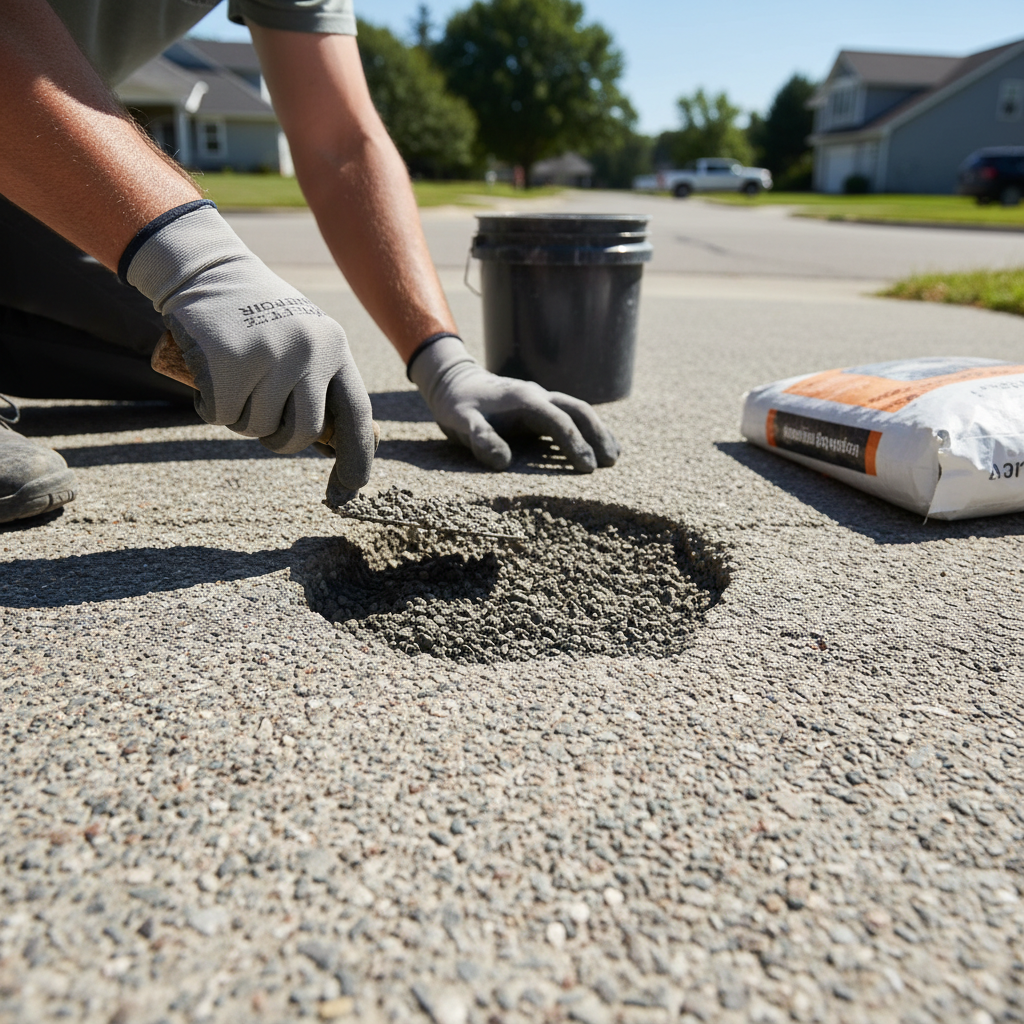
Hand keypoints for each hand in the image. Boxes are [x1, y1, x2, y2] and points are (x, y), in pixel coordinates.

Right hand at [124, 203, 374, 499]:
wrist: (207, 270)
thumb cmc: (258, 315)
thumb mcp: (303, 338)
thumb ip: (321, 381)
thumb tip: (333, 446)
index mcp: (335, 348)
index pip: (356, 414)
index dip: (356, 457)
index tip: (350, 489)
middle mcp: (309, 352)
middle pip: (302, 432)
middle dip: (280, 440)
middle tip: (263, 425)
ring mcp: (270, 356)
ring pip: (258, 427)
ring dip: (241, 419)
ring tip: (234, 381)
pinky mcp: (229, 362)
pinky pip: (223, 416)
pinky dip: (212, 408)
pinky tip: (210, 378)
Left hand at [409, 336, 619, 471]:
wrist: (455, 383)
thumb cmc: (459, 406)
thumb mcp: (461, 422)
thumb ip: (480, 438)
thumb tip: (504, 462)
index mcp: (524, 400)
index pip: (558, 421)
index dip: (574, 444)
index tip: (587, 468)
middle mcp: (539, 396)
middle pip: (577, 411)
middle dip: (597, 435)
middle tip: (610, 463)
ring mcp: (542, 399)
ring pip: (579, 411)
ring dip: (598, 431)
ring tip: (614, 456)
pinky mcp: (541, 407)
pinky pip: (571, 415)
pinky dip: (588, 429)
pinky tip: (600, 445)